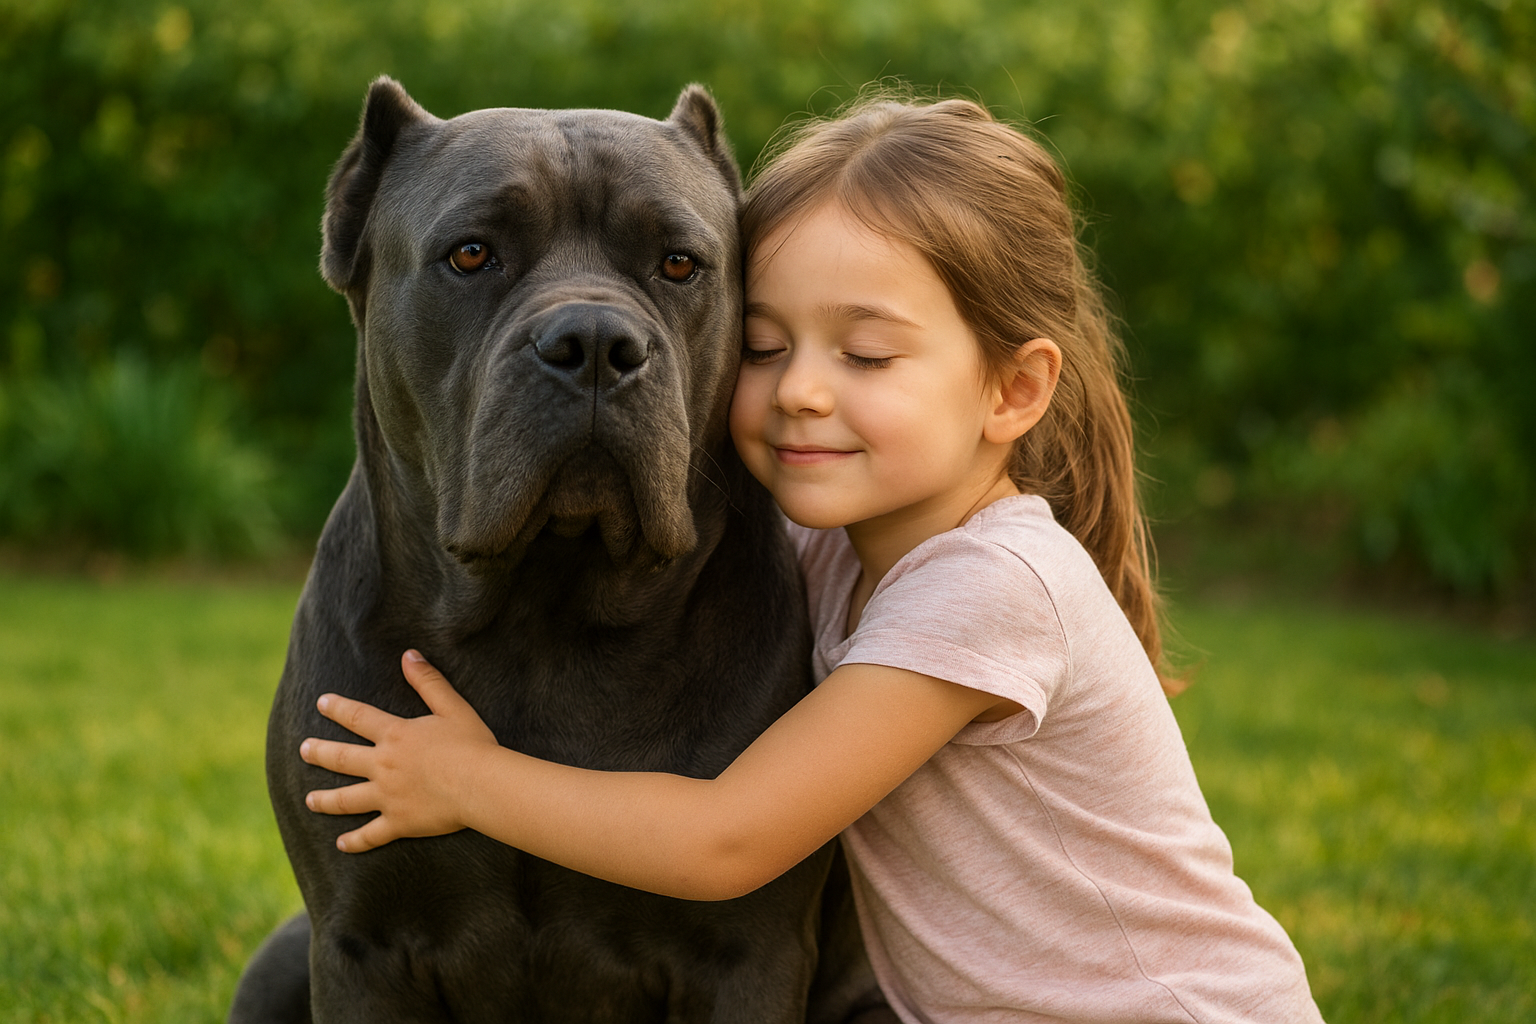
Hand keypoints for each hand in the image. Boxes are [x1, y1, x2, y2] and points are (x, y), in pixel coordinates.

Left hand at [300, 650, 498, 852]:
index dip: (339, 709)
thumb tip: (409, 655)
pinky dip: (355, 841)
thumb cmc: (472, 744)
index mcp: (396, 736)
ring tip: (309, 800)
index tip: (321, 703)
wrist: (480, 784)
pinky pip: (370, 835)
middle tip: (303, 749)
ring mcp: (387, 796)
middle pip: (343, 759)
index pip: (359, 718)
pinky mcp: (398, 822)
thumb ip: (428, 681)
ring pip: (346, 799)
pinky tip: (341, 844)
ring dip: (325, 800)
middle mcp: (384, 765)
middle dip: (320, 753)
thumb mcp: (452, 707)